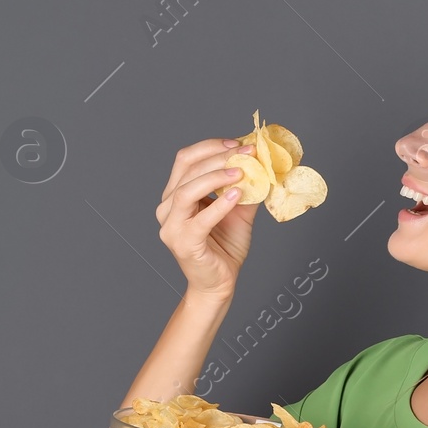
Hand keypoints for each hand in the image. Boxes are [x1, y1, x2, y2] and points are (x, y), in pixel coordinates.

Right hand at [155, 138, 260, 302]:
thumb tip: (261, 162)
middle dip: (219, 157)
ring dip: (215, 177)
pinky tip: (237, 195)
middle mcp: (167, 208)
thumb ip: (245, 187)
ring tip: (241, 172)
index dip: (211, 147)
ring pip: (186, 190)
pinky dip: (219, 205)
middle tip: (247, 153)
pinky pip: (200, 220)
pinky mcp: (183, 243)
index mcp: (175, 195)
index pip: (186, 159)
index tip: (238, 144)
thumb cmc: (224, 247)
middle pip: (187, 170)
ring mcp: (171, 226)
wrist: (219, 283)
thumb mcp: (239, 210)